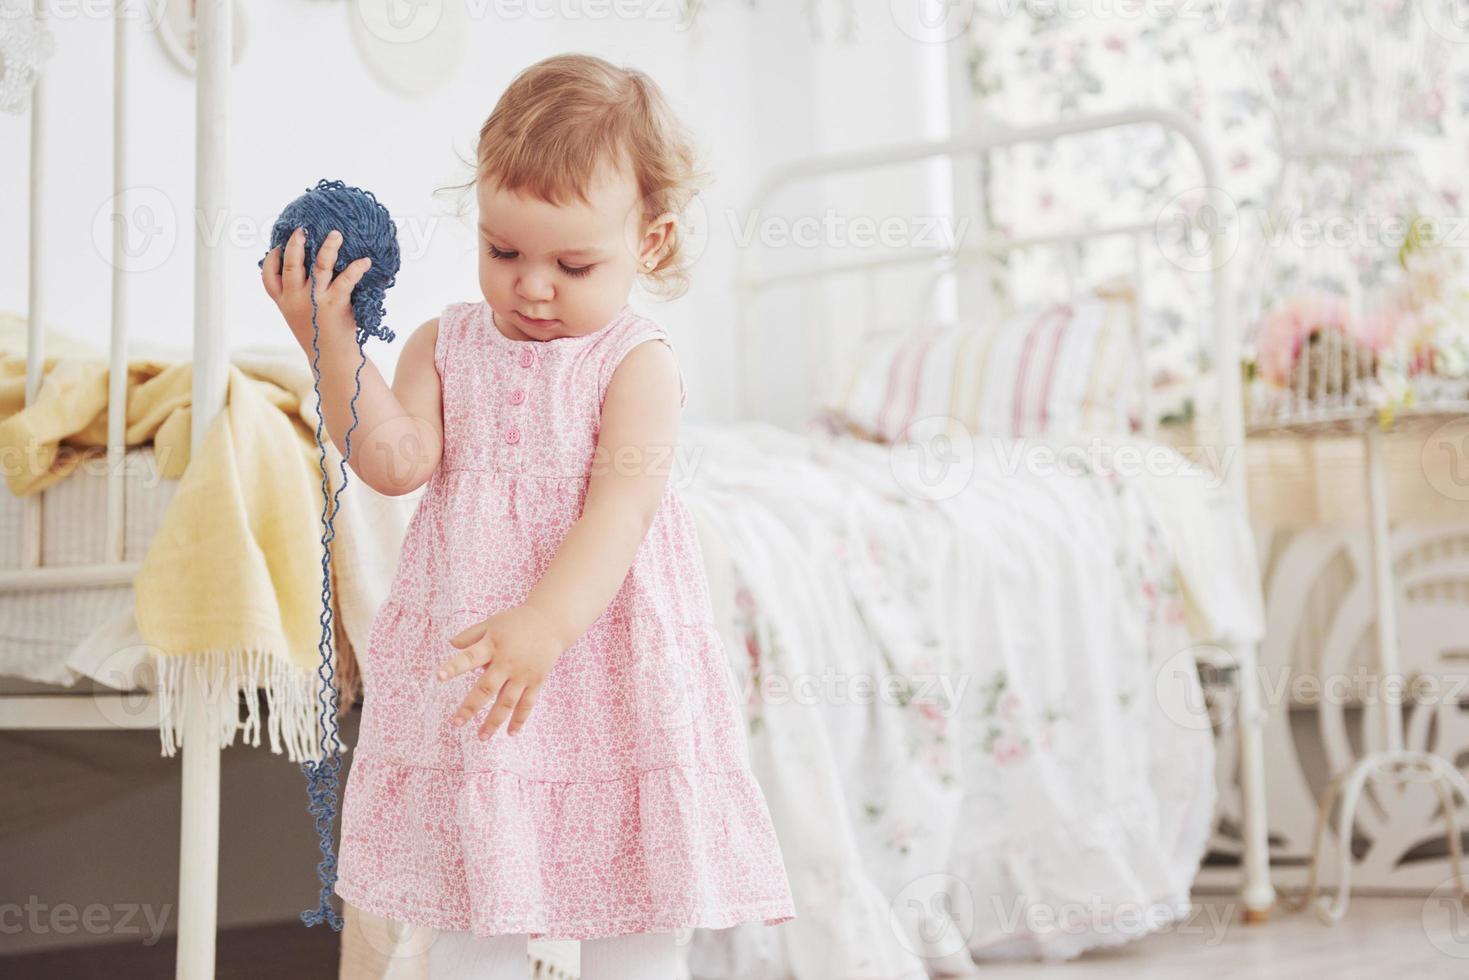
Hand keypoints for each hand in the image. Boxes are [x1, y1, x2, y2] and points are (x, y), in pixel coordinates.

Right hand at [261, 227, 371, 355]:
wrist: (332, 358)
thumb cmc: (319, 334)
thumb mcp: (300, 317)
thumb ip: (298, 298)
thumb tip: (307, 270)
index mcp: (284, 302)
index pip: (268, 278)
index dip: (270, 260)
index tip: (275, 247)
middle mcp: (296, 299)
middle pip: (290, 265)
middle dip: (295, 245)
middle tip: (302, 229)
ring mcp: (314, 301)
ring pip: (319, 266)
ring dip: (328, 248)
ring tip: (336, 235)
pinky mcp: (334, 304)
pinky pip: (345, 280)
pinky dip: (356, 269)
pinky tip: (365, 261)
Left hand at [436, 603, 567, 739]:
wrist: (551, 623)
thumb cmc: (516, 622)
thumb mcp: (492, 622)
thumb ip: (471, 634)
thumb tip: (451, 645)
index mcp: (493, 646)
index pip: (470, 657)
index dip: (455, 667)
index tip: (439, 676)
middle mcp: (507, 662)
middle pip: (487, 688)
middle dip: (471, 707)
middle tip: (456, 723)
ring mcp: (523, 674)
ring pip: (507, 702)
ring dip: (494, 721)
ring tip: (481, 737)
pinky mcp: (536, 681)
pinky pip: (527, 704)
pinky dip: (520, 719)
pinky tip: (511, 733)